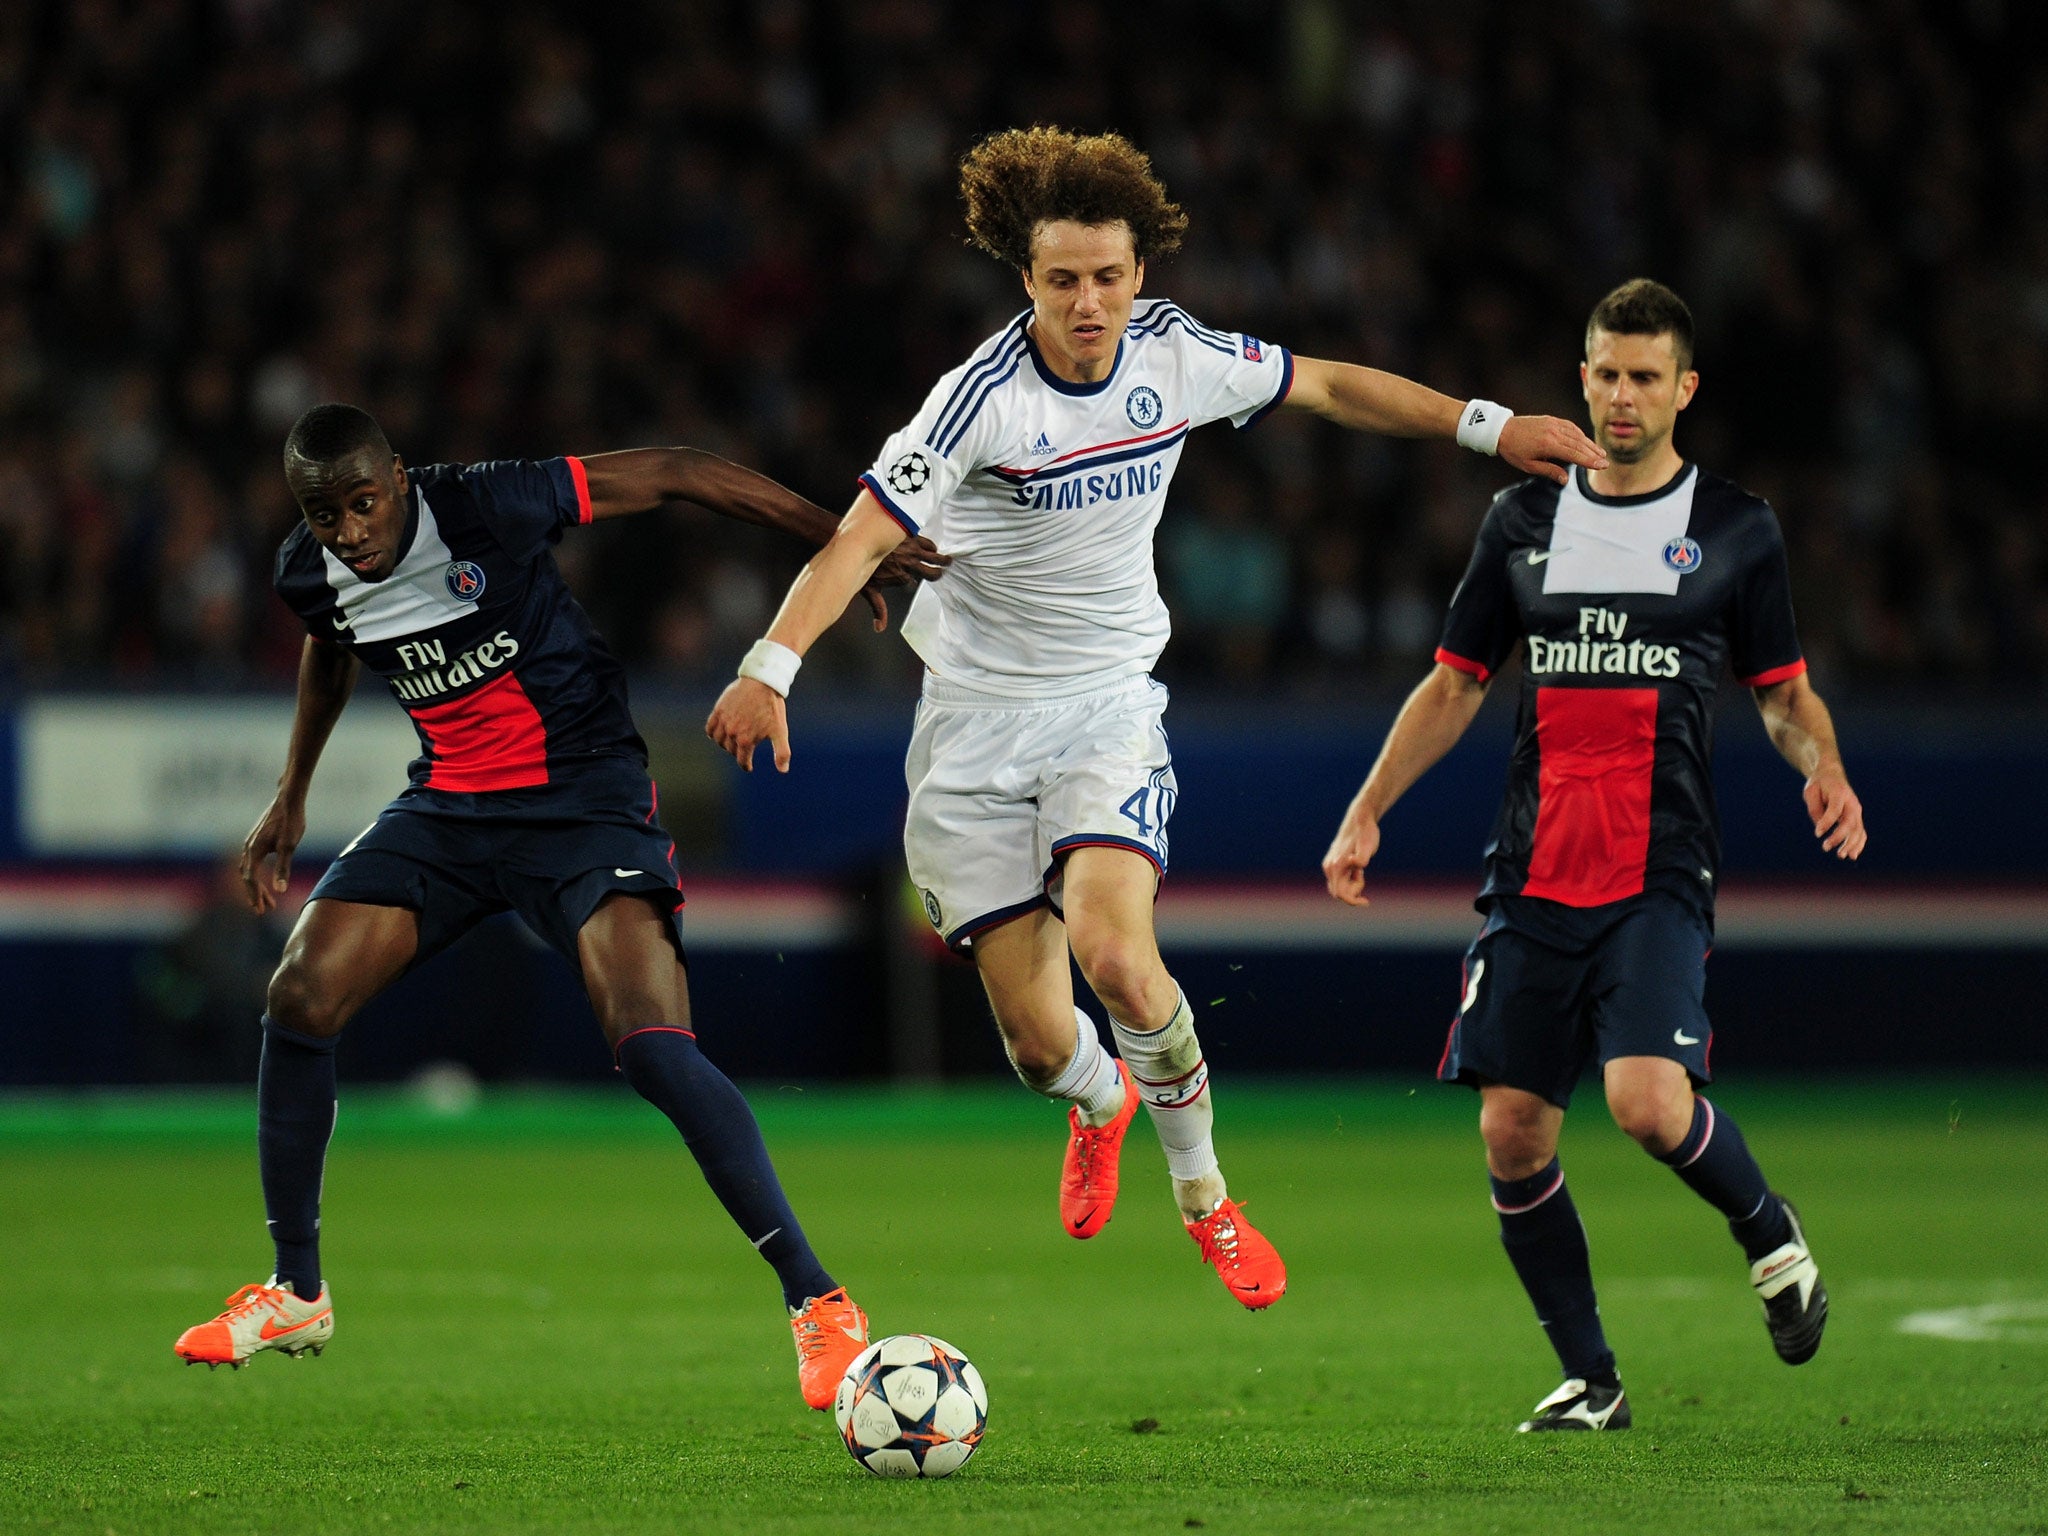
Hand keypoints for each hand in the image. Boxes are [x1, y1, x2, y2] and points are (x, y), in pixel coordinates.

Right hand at [239, 793, 306, 913]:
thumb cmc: (291, 821)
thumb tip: (280, 891)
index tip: (261, 910)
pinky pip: (251, 862)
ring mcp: (251, 842)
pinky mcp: (256, 839)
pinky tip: (268, 879)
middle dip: (255, 894)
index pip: (251, 879)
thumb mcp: (289, 846)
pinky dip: (256, 875)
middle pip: (247, 877)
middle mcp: (248, 847)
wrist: (288, 799)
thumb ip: (283, 868)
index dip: (255, 896)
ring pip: (248, 870)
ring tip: (270, 900)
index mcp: (254, 850)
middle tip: (264, 910)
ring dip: (256, 886)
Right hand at [706, 676, 791, 772]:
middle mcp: (732, 732)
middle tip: (743, 751)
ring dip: (724, 744)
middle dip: (737, 753)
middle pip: (731, 750)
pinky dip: (713, 732)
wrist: (763, 682)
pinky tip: (719, 733)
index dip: (746, 765)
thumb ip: (782, 752)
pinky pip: (710, 727)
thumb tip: (783, 770)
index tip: (748, 766)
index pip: (742, 760)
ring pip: (719, 740)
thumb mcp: (780, 730)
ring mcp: (723, 721)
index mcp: (746, 740)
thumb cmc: (772, 707)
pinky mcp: (718, 710)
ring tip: (732, 742)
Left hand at [857, 535, 950, 632]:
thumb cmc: (862, 565)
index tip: (916, 582)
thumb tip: (879, 629)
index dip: (915, 583)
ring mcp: (911, 551)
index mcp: (902, 578)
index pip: (914, 584)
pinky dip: (931, 545)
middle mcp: (910, 565)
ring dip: (940, 559)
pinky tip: (933, 546)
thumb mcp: (870, 591)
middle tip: (945, 570)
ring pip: (933, 556)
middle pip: (932, 572)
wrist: (859, 541)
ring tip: (947, 560)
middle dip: (938, 572)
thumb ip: (878, 610)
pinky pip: (927, 542)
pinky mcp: (911, 537)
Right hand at [1321, 809, 1382, 906]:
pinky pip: (1340, 881)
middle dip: (1354, 890)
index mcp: (1336, 867)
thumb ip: (1362, 857)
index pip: (1341, 894)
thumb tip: (1356, 863)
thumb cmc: (1366, 834)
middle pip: (1340, 893)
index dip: (1353, 901)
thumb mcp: (1369, 846)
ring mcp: (1329, 866)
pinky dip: (1350, 879)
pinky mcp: (1332, 864)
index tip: (1367, 902)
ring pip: (1340, 887)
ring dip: (1352, 884)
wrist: (1359, 820)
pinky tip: (1356, 868)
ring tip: (1360, 869)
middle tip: (1362, 874)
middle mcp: (1329, 868)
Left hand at [1496, 415, 1605, 486]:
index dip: (1589, 461)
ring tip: (1600, 453)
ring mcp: (1553, 424)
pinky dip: (1580, 434)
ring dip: (1589, 444)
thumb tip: (1566, 479)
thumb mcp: (1529, 466)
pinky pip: (1570, 427)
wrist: (1502, 430)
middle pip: (1579, 444)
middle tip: (1606, 462)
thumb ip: (1549, 471)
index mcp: (1548, 445)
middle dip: (1594, 454)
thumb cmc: (1513, 451)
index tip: (1602, 466)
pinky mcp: (1552, 420)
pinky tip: (1585, 441)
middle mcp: (1554, 432)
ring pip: (1577, 435)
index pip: (1574, 454)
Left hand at [1803, 769, 1866, 859]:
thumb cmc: (1819, 784)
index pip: (1835, 810)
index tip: (1817, 833)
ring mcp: (1857, 811)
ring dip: (1851, 844)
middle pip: (1850, 822)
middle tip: (1825, 847)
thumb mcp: (1810, 792)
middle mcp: (1852, 803)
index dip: (1827, 823)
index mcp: (1839, 793)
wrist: (1831, 775)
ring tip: (1841, 855)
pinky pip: (1861, 832)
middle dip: (1839, 837)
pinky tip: (1852, 855)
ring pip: (1858, 830)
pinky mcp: (1857, 817)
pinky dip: (1858, 844)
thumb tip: (1820, 828)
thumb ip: (1814, 809)